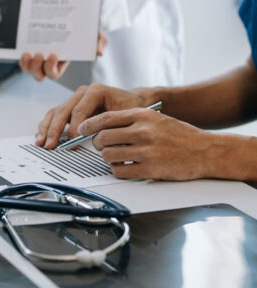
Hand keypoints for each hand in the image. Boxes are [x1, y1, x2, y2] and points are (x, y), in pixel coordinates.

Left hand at [20, 33, 108, 81]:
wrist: (71, 16)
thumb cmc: (83, 29)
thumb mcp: (94, 34)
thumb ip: (100, 42)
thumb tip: (100, 53)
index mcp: (61, 63)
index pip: (54, 73)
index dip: (51, 67)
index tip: (53, 54)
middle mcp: (47, 64)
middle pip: (39, 75)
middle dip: (36, 68)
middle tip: (39, 54)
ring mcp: (37, 59)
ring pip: (29, 70)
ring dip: (26, 65)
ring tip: (28, 53)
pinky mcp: (30, 52)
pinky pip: (23, 62)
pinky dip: (21, 59)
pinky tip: (22, 50)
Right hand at [36, 84, 147, 148]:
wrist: (134, 101)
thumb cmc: (132, 107)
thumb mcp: (126, 116)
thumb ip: (111, 126)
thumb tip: (96, 140)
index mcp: (95, 91)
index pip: (79, 110)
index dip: (73, 128)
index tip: (72, 143)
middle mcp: (82, 93)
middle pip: (63, 110)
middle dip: (54, 130)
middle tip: (51, 145)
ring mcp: (75, 99)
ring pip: (55, 112)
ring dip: (47, 128)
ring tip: (42, 142)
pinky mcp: (71, 107)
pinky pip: (55, 115)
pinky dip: (47, 126)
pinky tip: (42, 136)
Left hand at [78, 108, 212, 180]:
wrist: (206, 151)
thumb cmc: (179, 135)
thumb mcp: (154, 118)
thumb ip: (130, 120)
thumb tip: (101, 126)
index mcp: (142, 116)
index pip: (105, 118)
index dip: (89, 125)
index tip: (81, 129)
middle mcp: (143, 131)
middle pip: (103, 138)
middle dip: (98, 144)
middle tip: (101, 146)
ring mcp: (146, 151)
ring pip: (108, 155)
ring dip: (107, 158)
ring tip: (115, 157)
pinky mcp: (150, 169)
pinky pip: (120, 171)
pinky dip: (118, 170)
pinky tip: (125, 167)